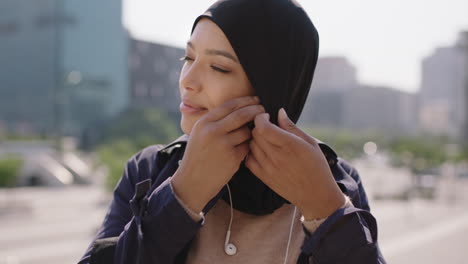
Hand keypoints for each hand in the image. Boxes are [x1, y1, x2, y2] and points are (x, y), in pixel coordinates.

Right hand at [172, 96, 264, 212]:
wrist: (192, 182)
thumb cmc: (198, 156)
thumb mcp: (199, 134)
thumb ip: (215, 121)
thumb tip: (238, 108)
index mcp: (204, 123)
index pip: (229, 105)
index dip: (245, 101)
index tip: (255, 100)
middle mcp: (213, 131)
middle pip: (241, 115)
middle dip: (255, 110)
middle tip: (263, 109)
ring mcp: (223, 144)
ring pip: (247, 131)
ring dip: (252, 131)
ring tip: (250, 134)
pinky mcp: (232, 158)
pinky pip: (247, 147)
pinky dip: (248, 147)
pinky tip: (244, 150)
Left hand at [245, 108, 344, 219]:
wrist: (316, 195)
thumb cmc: (317, 167)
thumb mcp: (310, 143)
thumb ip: (292, 127)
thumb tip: (279, 112)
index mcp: (290, 145)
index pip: (263, 127)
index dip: (261, 117)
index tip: (266, 116)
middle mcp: (276, 156)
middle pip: (255, 134)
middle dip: (258, 126)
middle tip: (266, 126)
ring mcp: (268, 168)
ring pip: (250, 146)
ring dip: (254, 139)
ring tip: (265, 139)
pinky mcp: (264, 178)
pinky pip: (248, 160)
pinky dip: (251, 153)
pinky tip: (260, 151)